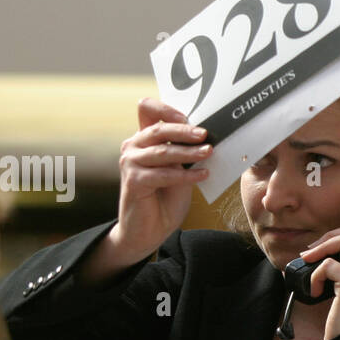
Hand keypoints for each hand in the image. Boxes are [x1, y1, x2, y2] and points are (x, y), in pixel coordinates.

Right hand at [114, 98, 213, 258]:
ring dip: (189, 152)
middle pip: (158, 128)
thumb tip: (207, 139)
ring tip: (209, 152)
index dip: (167, 109)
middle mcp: (133, 146)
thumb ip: (183, 153)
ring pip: (163, 152)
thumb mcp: (178, 170)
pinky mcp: (133, 181)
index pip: (147, 109)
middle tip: (205, 134)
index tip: (190, 117)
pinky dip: (186, 175)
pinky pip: (164, 174)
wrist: (148, 230)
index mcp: (143, 139)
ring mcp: (130, 163)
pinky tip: (203, 175)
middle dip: (184, 130)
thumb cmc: (165, 198)